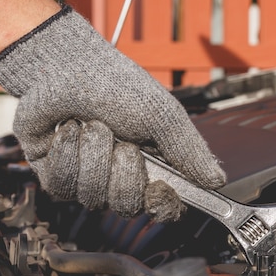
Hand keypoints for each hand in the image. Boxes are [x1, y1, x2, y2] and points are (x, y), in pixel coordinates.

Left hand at [0, 5, 225, 221]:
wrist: (69, 68)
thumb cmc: (119, 88)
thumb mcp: (164, 115)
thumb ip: (190, 150)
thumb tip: (218, 180)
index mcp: (155, 169)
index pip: (166, 208)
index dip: (163, 205)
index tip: (159, 186)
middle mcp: (122, 181)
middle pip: (128, 206)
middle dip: (124, 167)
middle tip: (122, 138)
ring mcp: (88, 182)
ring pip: (93, 195)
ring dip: (94, 152)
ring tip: (92, 125)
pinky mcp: (57, 177)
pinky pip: (62, 184)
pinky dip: (67, 151)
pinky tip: (67, 131)